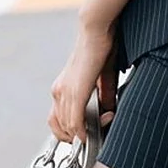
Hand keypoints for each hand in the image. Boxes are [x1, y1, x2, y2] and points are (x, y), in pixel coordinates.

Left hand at [48, 16, 118, 143]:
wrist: (96, 30)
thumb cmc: (100, 46)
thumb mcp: (103, 76)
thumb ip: (104, 93)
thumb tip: (108, 108)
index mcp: (63, 87)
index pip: (59, 119)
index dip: (72, 131)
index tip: (87, 133)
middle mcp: (59, 91)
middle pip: (59, 127)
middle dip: (76, 137)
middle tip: (94, 135)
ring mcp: (64, 92)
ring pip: (66, 127)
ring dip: (83, 134)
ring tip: (98, 130)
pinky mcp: (76, 92)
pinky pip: (74, 121)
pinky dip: (81, 133)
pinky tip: (89, 136)